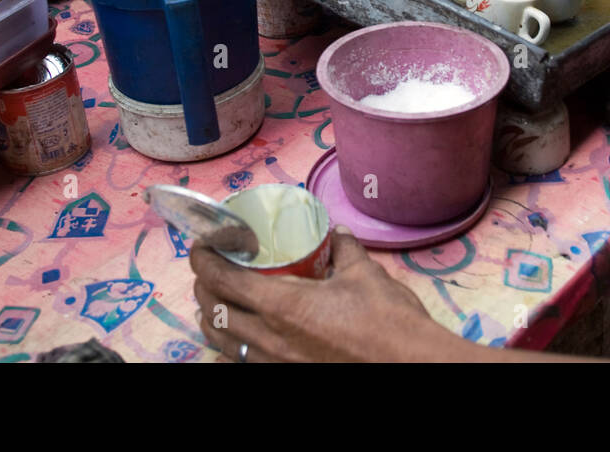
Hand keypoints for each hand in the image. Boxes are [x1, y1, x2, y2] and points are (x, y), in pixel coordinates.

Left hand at [190, 229, 451, 361]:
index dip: (204, 259)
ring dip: (212, 318)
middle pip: (213, 311)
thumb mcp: (365, 275)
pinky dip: (231, 347)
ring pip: (222, 342)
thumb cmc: (387, 320)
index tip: (201, 244)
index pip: (224, 279)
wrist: (408, 364)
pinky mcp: (286, 376)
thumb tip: (337, 233)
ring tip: (215, 302)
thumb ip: (344, 250)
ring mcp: (276, 363)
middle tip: (210, 268)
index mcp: (283, 305)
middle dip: (204, 286)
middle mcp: (269, 337)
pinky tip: (240, 338)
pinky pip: (243, 364)